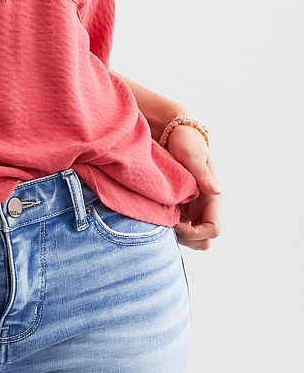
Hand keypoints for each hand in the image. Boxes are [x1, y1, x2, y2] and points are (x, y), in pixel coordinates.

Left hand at [166, 125, 221, 249]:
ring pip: (190, 238)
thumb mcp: (191, 155)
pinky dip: (168, 228)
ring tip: (161, 218)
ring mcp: (191, 209)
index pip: (213, 230)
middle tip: (167, 223)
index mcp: (212, 199)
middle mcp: (203, 207)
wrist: (171, 132)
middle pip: (203, 240)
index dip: (196, 233)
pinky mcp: (178, 207)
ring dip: (177, 235)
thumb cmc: (185, 141)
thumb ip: (202, 173)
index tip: (177, 224)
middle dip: (188, 239)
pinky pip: (177, 228)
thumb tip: (216, 191)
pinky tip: (157, 215)